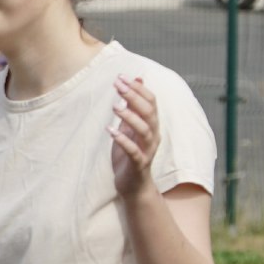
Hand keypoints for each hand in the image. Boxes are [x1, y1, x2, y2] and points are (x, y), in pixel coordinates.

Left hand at [109, 76, 161, 199]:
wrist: (134, 186)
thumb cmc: (129, 155)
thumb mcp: (129, 128)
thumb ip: (132, 107)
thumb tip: (136, 81)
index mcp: (152, 126)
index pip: (151, 101)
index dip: (138, 88)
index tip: (122, 77)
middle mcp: (153, 135)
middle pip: (149, 112)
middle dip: (134, 96)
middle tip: (118, 84)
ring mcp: (148, 150)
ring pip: (145, 130)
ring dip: (130, 117)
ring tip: (114, 106)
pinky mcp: (139, 164)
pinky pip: (134, 151)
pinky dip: (123, 140)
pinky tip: (110, 130)